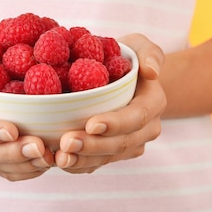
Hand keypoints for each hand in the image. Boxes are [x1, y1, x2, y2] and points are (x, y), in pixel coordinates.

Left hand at [55, 33, 165, 173]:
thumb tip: (152, 72)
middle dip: (93, 145)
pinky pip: (95, 164)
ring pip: (107, 157)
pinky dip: (77, 165)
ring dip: (83, 160)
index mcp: (153, 103)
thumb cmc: (125, 56)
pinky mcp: (111, 153)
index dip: (115, 123)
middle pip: (120, 143)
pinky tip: (58, 162)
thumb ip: (150, 53)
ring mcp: (129, 144)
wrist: (117, 75)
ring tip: (60, 156)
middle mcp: (145, 129)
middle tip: (66, 142)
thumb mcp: (139, 46)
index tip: (91, 123)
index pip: (137, 116)